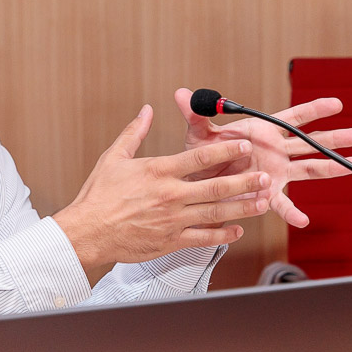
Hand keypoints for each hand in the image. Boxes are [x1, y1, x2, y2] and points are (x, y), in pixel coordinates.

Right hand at [54, 105, 271, 285]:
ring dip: (242, 207)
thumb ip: (134, 133)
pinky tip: (237, 230)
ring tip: (262, 201)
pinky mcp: (171, 241)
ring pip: (216, 212)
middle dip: (244, 181)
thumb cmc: (98, 195)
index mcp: (158, 171)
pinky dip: (223, 234)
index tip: (244, 146)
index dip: (226, 150)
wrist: (87, 231)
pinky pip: (204, 238)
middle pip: (216, 186)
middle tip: (264, 176)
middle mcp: (170, 195)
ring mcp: (173, 220)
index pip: (200, 157)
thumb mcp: (113, 157)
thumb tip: (146, 110)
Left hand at [173, 88, 351, 228]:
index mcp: (262, 131)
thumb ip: (195, 114)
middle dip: (333, 139)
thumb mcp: (198, 133)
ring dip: (331, 167)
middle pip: (309, 142)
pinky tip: (303, 220)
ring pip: (308, 167)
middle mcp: (274, 151)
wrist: (195, 182)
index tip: (337, 104)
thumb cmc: (201, 154)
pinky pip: (281, 202)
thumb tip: (181, 94)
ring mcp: (274, 171)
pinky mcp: (266, 192)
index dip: (314, 110)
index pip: (293, 117)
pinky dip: (291, 211)